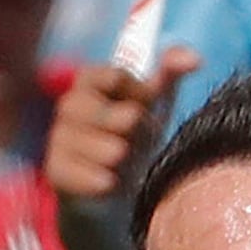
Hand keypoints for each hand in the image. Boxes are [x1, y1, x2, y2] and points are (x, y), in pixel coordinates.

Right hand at [46, 45, 187, 205]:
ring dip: (108, 150)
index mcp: (93, 83)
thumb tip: (195, 59)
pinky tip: (109, 182)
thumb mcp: (156, 106)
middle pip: (86, 103)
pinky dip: (91, 177)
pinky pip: (67, 169)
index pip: (111, 75)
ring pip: (78, 138)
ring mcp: (60, 138)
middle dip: (117, 120)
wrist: (123, 191)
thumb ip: (170, 76)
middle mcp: (71, 106)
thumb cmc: (138, 139)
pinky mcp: (55, 170)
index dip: (136, 91)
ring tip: (122, 159)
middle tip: (135, 135)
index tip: (146, 108)